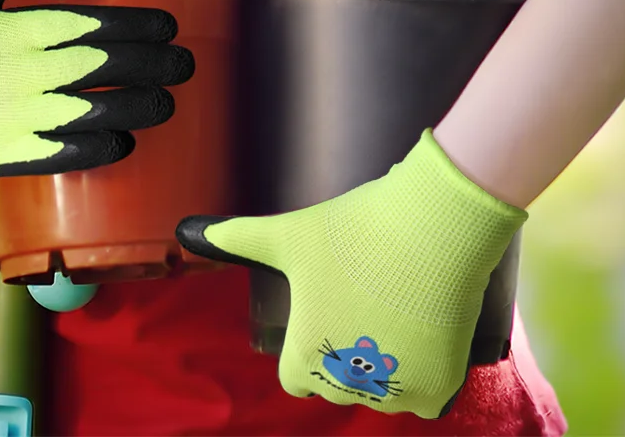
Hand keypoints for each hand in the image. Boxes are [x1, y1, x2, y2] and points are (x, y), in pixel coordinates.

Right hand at [0, 0, 193, 175]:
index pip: (82, 25)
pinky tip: (125, 139)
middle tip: (184, 63)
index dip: (131, 25)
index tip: (168, 25)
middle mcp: (8, 74)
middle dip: (146, 65)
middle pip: (93, 69)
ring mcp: (4, 120)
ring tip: (167, 101)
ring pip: (84, 114)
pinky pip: (56, 155)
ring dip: (132, 108)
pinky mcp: (0, 157)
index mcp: (5, 29)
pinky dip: (93, 150)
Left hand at [178, 131, 524, 418]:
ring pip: (381, 394)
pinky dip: (421, 376)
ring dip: (384, 368)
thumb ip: (238, 237)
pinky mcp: (437, 387)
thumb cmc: (353, 230)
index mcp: (305, 358)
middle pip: (339, 384)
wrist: (430, 226)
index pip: (296, 379)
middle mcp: (345, 385)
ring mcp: (395, 392)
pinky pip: (421, 398)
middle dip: (346, 353)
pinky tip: (419, 334)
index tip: (328, 311)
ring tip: (392, 311)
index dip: (309, 345)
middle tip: (363, 301)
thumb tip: (187, 231)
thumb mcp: (289, 235)